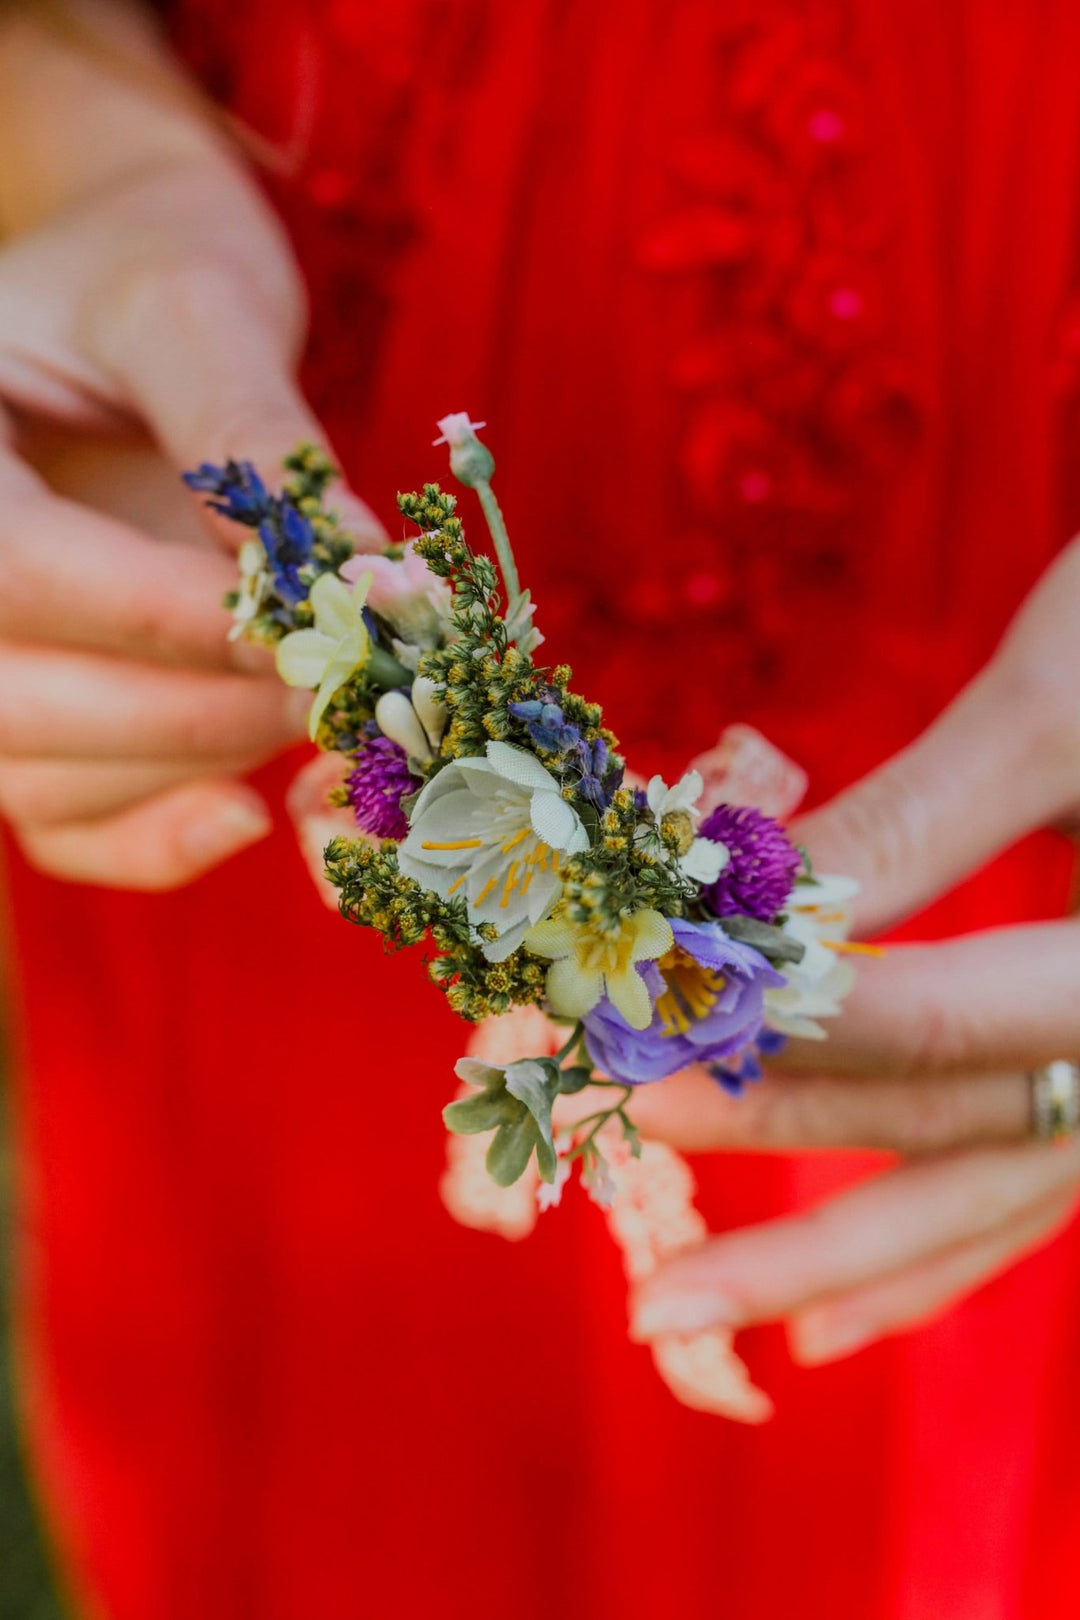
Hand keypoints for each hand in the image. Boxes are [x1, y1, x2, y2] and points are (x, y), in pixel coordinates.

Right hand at [0, 6, 382, 887]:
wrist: (120, 290)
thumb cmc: (145, 262)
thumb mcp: (192, 303)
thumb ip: (251, 430)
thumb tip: (356, 580)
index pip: (15, 571)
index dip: (158, 617)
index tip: (303, 627)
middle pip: (14, 700)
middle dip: (191, 708)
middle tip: (334, 683)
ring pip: (43, 775)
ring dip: (192, 767)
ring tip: (316, 710)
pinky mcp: (40, 707)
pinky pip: (67, 821)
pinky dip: (153, 841)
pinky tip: (250, 815)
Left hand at [627, 536, 1079, 1362]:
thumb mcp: (1063, 698)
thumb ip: (915, 811)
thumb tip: (736, 900)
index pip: (964, 1021)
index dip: (800, 1038)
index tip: (647, 1036)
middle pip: (983, 1147)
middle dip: (801, 1194)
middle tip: (647, 1270)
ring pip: (1013, 1190)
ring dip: (860, 1262)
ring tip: (719, 1324)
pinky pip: (1041, 1175)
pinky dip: (942, 1244)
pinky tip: (847, 1314)